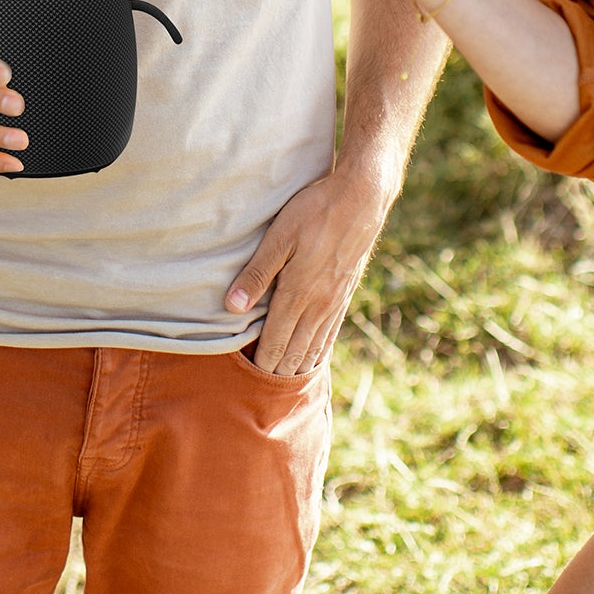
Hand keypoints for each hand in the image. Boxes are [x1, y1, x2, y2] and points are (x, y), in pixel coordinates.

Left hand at [224, 172, 388, 374]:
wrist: (361, 199)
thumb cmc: (313, 211)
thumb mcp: (277, 237)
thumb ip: (255, 274)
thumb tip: (231, 307)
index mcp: (297, 293)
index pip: (274, 342)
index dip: (261, 364)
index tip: (247, 383)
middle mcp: (318, 305)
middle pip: (294, 351)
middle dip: (278, 373)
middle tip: (262, 395)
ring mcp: (334, 301)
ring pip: (313, 346)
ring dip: (298, 367)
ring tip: (285, 385)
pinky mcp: (345, 293)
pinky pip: (330, 332)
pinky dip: (319, 351)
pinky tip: (314, 358)